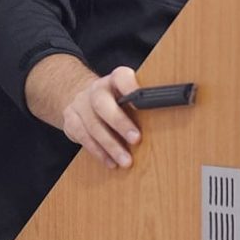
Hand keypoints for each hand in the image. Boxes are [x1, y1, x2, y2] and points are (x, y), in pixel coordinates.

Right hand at [26, 55, 141, 168]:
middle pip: (102, 104)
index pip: (121, 77)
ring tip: (126, 161)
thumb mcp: (131, 97)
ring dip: (110, 145)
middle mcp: (96, 89)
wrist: (87, 100)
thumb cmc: (118, 102)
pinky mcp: (71, 120)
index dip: (130, 87)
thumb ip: (144, 104)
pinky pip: (83, 137)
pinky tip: (111, 162)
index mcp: (115, 80)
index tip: (141, 102)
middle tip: (136, 139)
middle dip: (119, 123)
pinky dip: (98, 152)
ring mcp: (81, 104)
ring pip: (92, 125)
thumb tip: (167, 121)